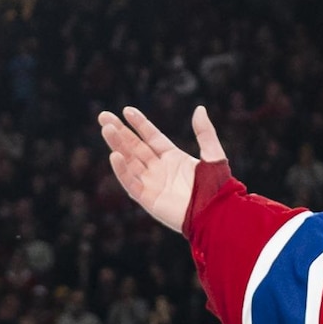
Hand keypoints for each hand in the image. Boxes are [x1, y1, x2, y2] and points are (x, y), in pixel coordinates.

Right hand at [95, 106, 227, 233]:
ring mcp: (152, 184)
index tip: (126, 111)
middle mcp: (159, 170)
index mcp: (173, 158)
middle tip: (103, 116)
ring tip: (106, 128)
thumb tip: (199, 108)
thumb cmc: (218, 188)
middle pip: (134, 147)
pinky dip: (122, 170)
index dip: (139, 124)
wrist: (217, 214)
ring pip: (129, 161)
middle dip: (119, 132)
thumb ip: (205, 132)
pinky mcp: (148, 199)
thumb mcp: (213, 155)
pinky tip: (114, 155)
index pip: (151, 137)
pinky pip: (131, 182)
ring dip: (117, 145)